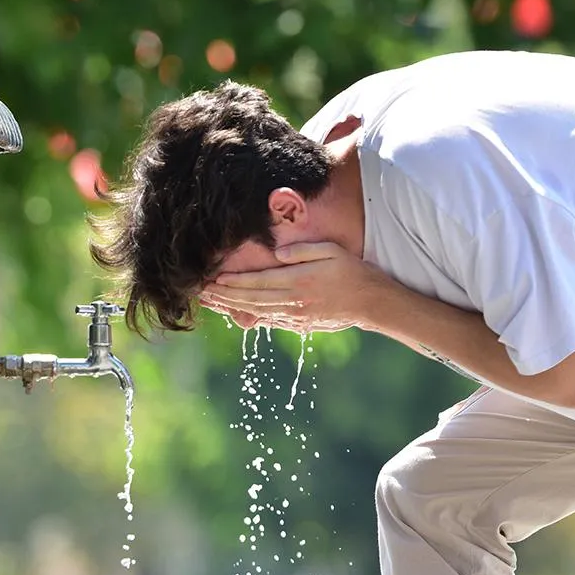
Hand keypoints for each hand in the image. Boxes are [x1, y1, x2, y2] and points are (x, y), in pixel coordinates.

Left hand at [200, 242, 392, 333]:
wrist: (371, 302)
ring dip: (231, 307)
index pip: (258, 281)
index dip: (234, 281)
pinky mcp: (300, 323)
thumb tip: (277, 253)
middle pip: (251, 298)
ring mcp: (296, 315)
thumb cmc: (352, 271)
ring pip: (256, 311)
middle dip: (224, 296)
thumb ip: (303, 251)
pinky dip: (250, 316)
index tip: (214, 279)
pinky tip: (236, 312)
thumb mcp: (331, 251)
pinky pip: (269, 320)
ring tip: (212, 302)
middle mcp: (294, 300)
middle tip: (203, 292)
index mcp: (299, 280)